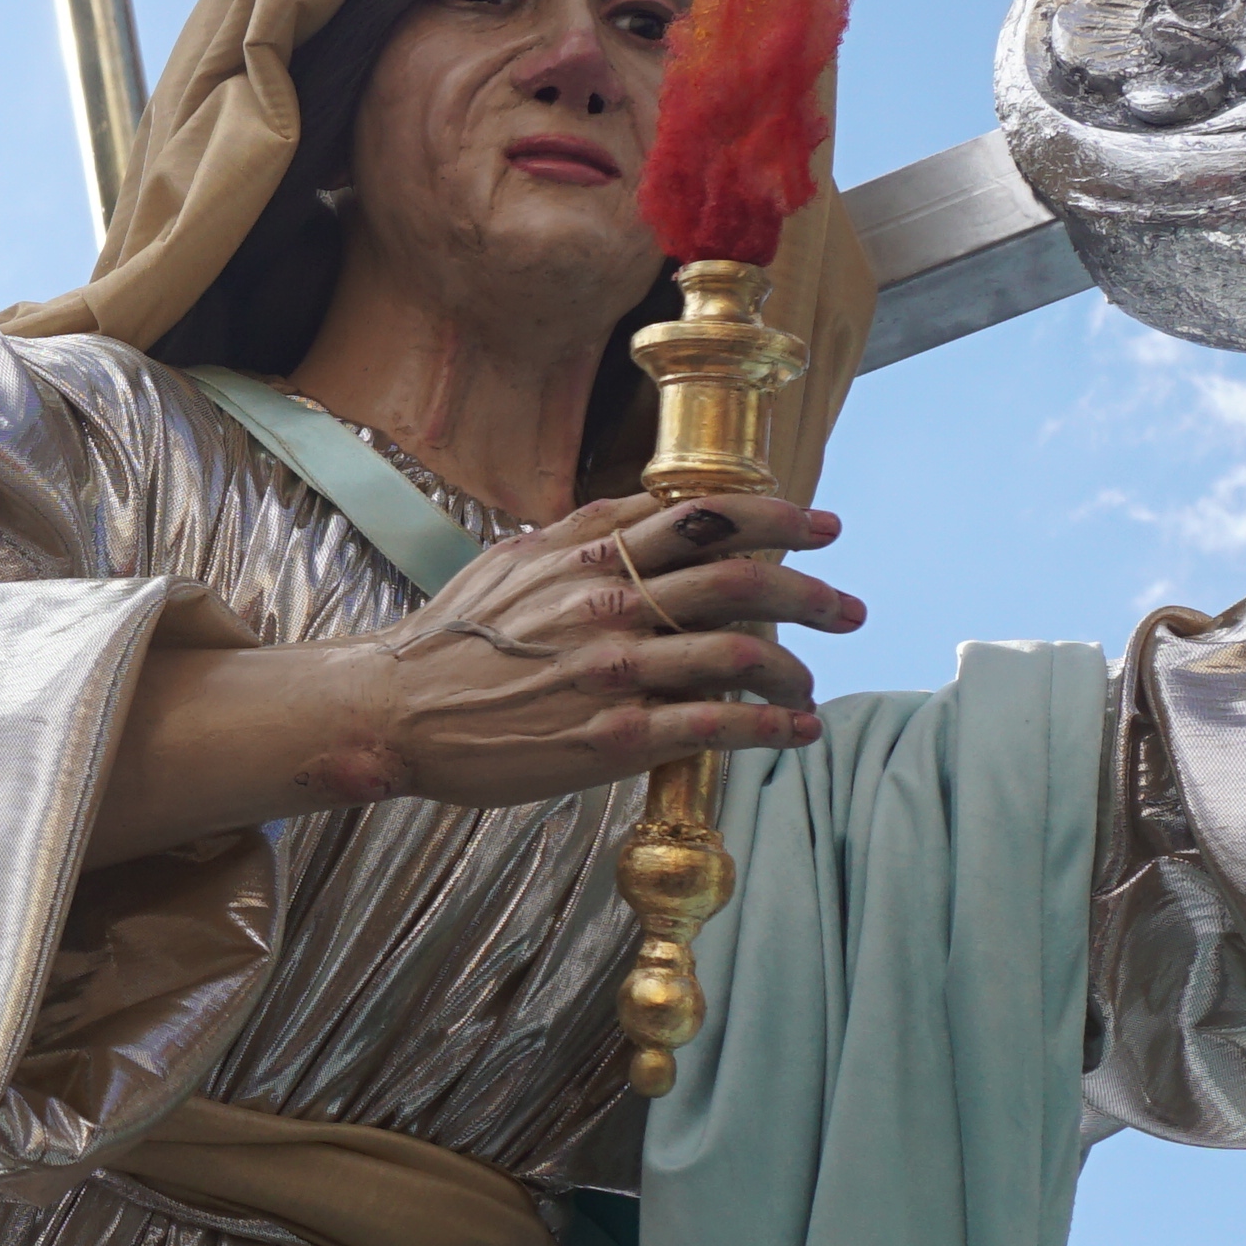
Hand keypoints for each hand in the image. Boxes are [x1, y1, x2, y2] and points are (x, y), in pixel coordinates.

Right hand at [88, 492, 861, 861]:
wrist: (395, 709)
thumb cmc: (452, 639)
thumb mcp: (512, 559)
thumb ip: (584, 530)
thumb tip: (648, 508)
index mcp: (587, 553)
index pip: (705, 518)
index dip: (778, 516)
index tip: (824, 523)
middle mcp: (610, 603)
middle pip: (740, 580)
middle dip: (810, 590)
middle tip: (850, 606)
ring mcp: (614, 671)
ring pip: (737, 654)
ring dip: (796, 666)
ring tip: (815, 680)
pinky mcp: (613, 737)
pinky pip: (713, 727)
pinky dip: (768, 726)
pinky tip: (795, 729)